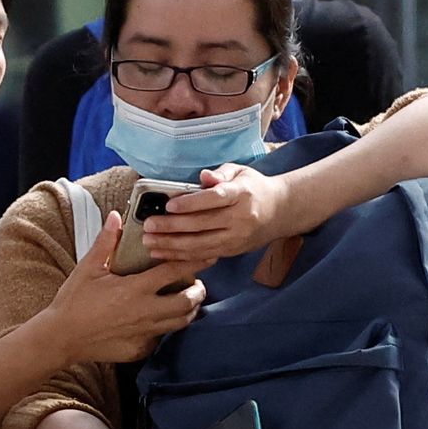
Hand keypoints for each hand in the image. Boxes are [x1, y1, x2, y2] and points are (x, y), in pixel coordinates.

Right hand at [34, 212, 203, 364]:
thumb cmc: (73, 302)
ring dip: (189, 310)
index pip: (173, 271)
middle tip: (198, 284)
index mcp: (133, 288)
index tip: (208, 255)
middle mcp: (144, 311)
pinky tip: (163, 320)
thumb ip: (106, 243)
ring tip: (188, 301)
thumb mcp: (88, 269)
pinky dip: (167, 327)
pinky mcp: (140, 349)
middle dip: (199, 291)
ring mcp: (144, 333)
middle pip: (187, 302)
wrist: (61, 338)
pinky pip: (162, 337)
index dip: (195, 261)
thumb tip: (116, 217)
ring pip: (180, 322)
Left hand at [142, 164, 292, 267]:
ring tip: (149, 241)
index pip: (214, 199)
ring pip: (200, 245)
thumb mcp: (240, 172)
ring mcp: (236, 238)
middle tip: (148, 225)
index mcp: (241, 194)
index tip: (169, 205)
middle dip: (172, 227)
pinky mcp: (232, 251)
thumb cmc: (253, 188)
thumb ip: (220, 173)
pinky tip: (162, 253)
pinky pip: (202, 255)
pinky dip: (180, 256)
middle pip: (202, 225)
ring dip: (171, 245)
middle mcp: (240, 218)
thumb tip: (204, 176)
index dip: (191, 203)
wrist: (279, 212)